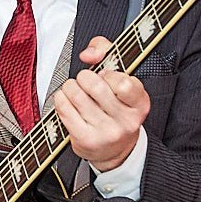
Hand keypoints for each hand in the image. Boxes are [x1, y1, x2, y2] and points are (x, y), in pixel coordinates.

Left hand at [54, 35, 149, 172]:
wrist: (115, 150)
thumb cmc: (115, 109)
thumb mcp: (120, 80)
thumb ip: (106, 51)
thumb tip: (89, 54)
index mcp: (139, 103)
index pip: (123, 81)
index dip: (108, 74)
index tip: (105, 76)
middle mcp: (126, 120)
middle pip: (95, 84)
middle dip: (84, 77)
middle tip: (84, 81)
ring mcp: (106, 132)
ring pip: (76, 94)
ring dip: (70, 87)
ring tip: (74, 90)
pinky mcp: (86, 140)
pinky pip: (64, 108)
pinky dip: (61, 99)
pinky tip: (67, 101)